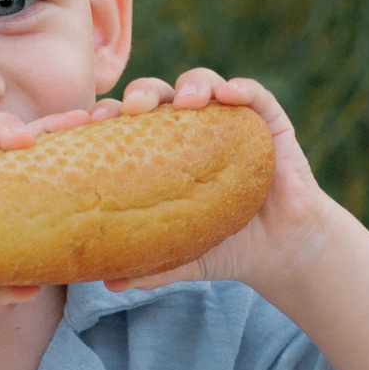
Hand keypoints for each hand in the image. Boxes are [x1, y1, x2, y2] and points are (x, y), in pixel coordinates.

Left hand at [108, 69, 331, 292]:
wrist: (281, 252)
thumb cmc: (225, 248)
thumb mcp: (184, 260)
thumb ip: (151, 269)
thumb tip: (110, 285)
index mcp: (160, 152)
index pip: (127, 123)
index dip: (105, 117)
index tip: (87, 125)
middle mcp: (190, 128)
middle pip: (158, 95)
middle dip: (140, 93)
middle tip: (131, 109)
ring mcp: (229, 119)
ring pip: (202, 85)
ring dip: (190, 86)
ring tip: (185, 102)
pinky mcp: (269, 121)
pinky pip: (254, 95)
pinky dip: (241, 88)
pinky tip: (230, 96)